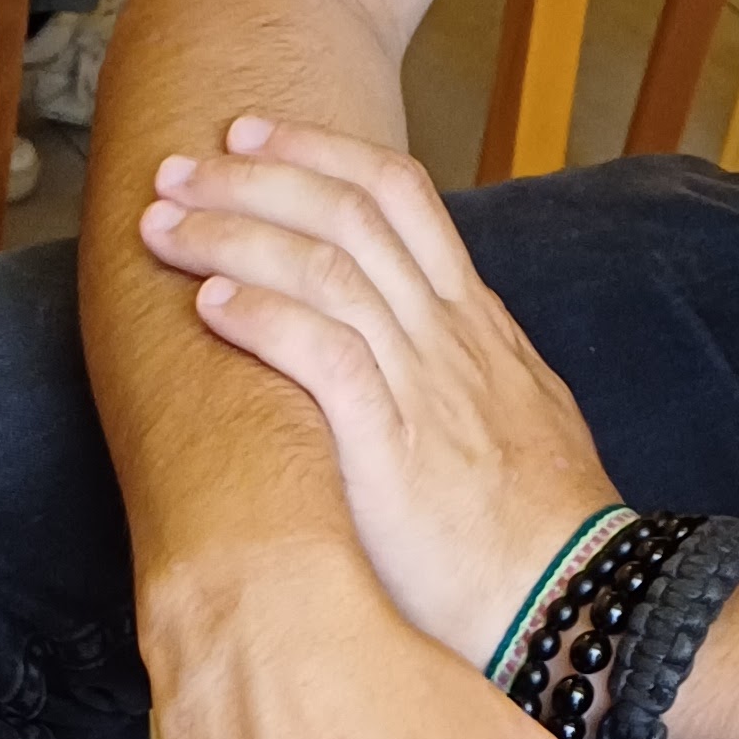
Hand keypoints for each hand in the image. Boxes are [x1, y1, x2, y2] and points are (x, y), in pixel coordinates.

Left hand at [139, 116, 613, 670]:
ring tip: (164, 225)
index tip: (254, 138)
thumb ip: (460, 385)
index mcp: (472, 323)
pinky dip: (263, 318)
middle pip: (349, 212)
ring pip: (326, 267)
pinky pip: (324, 354)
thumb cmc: (532, 537)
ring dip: (235, 236)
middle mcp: (447, 335)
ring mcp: (424, 384)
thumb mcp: (506, 431)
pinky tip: (207, 305)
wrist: (575, 599)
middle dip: (256, 177)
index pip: (399, 197)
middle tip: (180, 165)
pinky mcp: (395, 447)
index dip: (321, 154)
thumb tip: (425, 375)